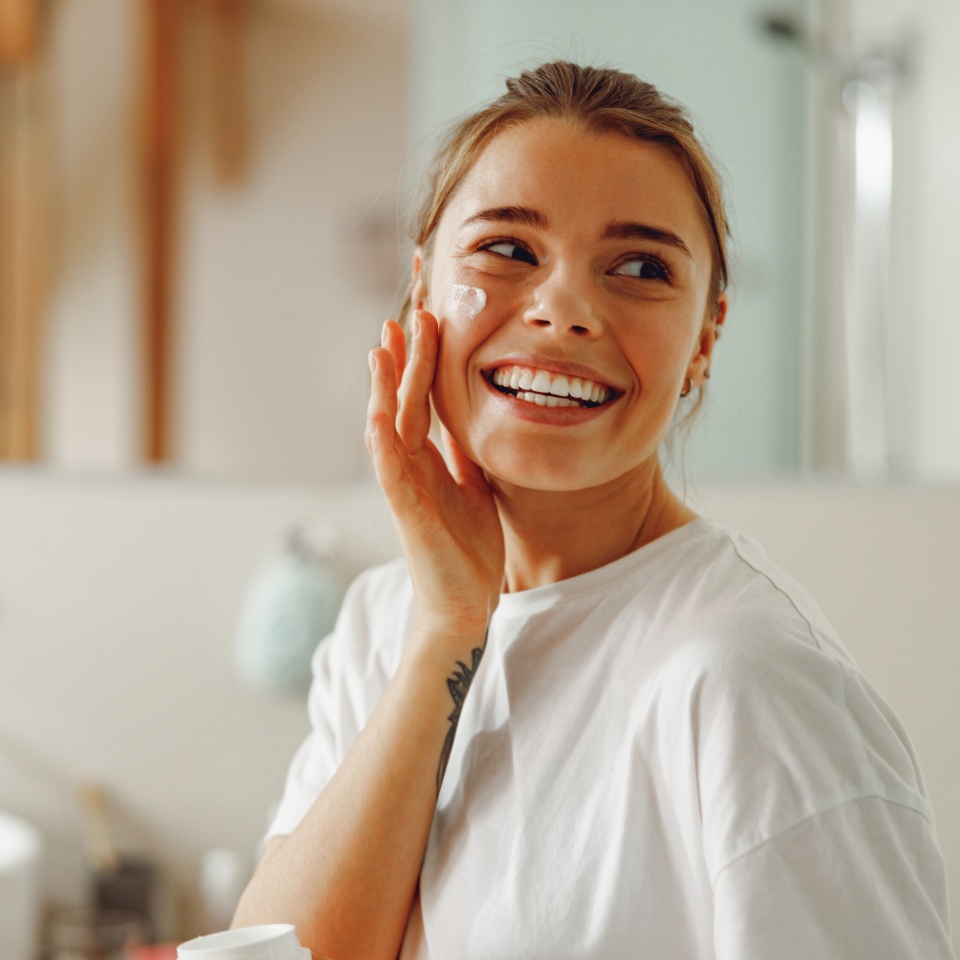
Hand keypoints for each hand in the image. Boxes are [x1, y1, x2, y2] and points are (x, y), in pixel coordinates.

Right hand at [366, 313, 504, 646]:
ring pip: (389, 426)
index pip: (423, 401)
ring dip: (385, 388)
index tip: (427, 322)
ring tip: (384, 347)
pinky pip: (389, 469)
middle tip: (408, 314)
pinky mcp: (405, 510)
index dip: (422, 362)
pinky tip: (378, 412)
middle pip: (404, 402)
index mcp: (430, 459)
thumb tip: (469, 425)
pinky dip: (382, 439)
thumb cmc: (468, 547)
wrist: (465, 601)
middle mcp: (412, 466)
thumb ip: (465, 456)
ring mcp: (404, 486)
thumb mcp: (475, 488)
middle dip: (405, 359)